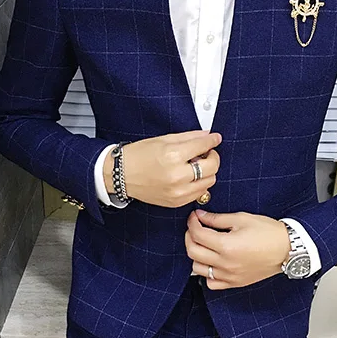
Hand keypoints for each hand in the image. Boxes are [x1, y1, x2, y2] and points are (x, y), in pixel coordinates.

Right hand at [105, 130, 221, 207]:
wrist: (121, 175)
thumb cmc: (138, 156)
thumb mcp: (163, 140)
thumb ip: (188, 138)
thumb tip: (207, 135)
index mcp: (173, 156)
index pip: (203, 146)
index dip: (212, 140)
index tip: (215, 138)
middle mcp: (177, 176)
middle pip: (212, 167)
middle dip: (212, 157)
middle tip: (206, 152)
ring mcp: (178, 192)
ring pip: (209, 181)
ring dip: (208, 172)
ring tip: (196, 165)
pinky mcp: (176, 202)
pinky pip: (199, 193)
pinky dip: (199, 184)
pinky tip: (189, 177)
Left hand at [185, 210, 290, 289]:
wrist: (288, 249)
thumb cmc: (269, 233)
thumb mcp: (242, 219)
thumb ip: (218, 219)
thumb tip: (201, 216)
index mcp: (226, 246)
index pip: (198, 234)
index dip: (192, 223)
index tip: (195, 217)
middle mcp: (225, 263)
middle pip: (193, 251)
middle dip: (190, 236)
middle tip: (195, 228)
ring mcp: (229, 275)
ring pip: (198, 268)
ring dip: (196, 254)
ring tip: (203, 244)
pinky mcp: (235, 283)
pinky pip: (211, 282)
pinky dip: (207, 273)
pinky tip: (212, 262)